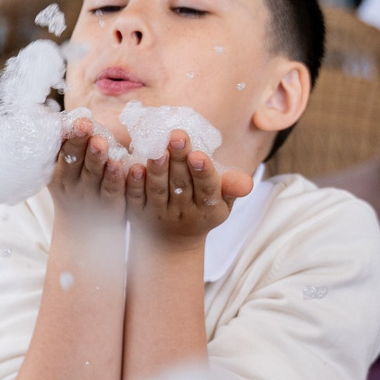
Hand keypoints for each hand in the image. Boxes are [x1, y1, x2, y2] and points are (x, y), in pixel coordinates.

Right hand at [47, 115, 132, 224]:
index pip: (62, 150)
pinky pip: (111, 191)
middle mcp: (71, 183)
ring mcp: (90, 195)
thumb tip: (65, 119)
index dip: (68, 135)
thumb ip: (68, 148)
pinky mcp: (109, 206)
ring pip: (93, 175)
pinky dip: (114, 178)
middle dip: (79, 142)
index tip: (74, 120)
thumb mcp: (66, 172)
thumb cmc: (77, 188)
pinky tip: (118, 165)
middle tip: (84, 125)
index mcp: (59, 171)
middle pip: (74, 161)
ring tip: (100, 142)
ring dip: (96, 158)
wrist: (84, 230)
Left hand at [132, 131, 250, 246]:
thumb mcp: (223, 204)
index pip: (207, 188)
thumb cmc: (202, 211)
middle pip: (181, 184)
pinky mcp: (137, 214)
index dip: (203, 172)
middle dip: (179, 159)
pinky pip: (135, 199)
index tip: (198, 154)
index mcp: (208, 208)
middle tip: (176, 136)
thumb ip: (233, 188)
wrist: (173, 244)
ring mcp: (159, 214)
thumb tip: (247, 182)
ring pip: (158, 191)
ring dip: (157, 170)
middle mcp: (183, 212)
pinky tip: (132, 167)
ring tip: (157, 150)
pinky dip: (133, 184)